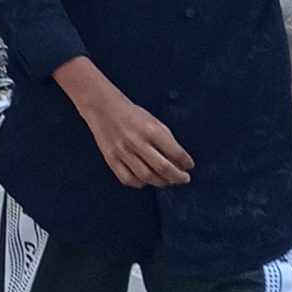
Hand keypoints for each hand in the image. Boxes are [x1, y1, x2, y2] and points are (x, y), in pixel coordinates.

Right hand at [76, 86, 195, 188]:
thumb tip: (180, 163)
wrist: (102, 107)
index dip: (186, 162)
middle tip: (183, 178)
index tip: (189, 166)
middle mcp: (136, 141)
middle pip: (163, 168)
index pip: (176, 153)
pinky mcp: (110, 158)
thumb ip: (168, 141)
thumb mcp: (154, 122)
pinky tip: (146, 179)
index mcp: (150, 130)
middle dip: (178, 177)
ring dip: (161, 182)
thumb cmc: (131, 114)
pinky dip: (140, 183)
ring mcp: (122, 151)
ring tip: (167, 180)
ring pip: (147, 177)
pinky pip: (128, 179)